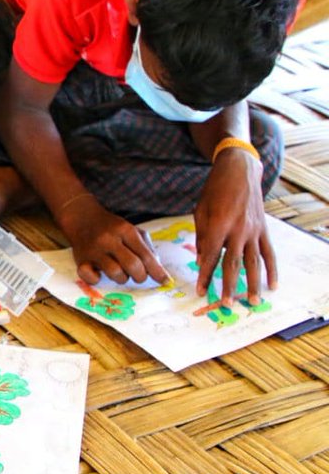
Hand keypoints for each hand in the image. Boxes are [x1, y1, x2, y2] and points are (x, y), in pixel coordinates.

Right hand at [59, 196, 168, 285]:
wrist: (82, 219)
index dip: (157, 271)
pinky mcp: (80, 260)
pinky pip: (91, 278)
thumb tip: (157, 269)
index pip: (146, 255)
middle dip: (140, 276)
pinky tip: (100, 273)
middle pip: (132, 265)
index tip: (165, 281)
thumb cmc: (112, 228)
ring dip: (122, 278)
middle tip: (139, 276)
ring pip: (115, 273)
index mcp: (125, 230)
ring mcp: (93, 250)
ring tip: (120, 272)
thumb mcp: (131, 230)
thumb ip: (146, 248)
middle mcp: (109, 239)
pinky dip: (97, 279)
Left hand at [194, 149, 275, 305]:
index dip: (205, 275)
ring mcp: (254, 230)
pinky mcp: (264, 229)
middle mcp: (239, 230)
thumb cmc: (214, 190)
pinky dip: (272, 270)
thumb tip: (203, 260)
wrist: (238, 170)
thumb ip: (202, 237)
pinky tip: (272, 285)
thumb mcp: (200, 211)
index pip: (211, 256)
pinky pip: (269, 253)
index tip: (200, 290)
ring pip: (254, 262)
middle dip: (228, 285)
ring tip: (252, 301)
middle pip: (234, 263)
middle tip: (224, 303)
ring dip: (253, 283)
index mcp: (219, 225)